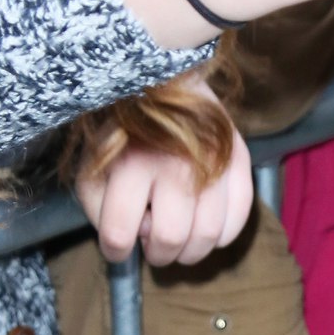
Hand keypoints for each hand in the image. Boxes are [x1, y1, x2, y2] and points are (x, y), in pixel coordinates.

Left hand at [76, 119, 253, 266]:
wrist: (166, 80)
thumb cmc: (124, 131)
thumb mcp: (93, 166)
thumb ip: (101, 208)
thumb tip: (130, 242)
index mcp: (130, 163)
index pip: (120, 233)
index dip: (115, 251)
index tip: (118, 249)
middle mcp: (176, 164)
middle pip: (171, 238)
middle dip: (157, 254)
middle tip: (152, 247)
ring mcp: (214, 162)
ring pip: (208, 235)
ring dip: (190, 251)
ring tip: (179, 242)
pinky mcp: (240, 159)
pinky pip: (239, 217)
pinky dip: (222, 235)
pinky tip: (205, 228)